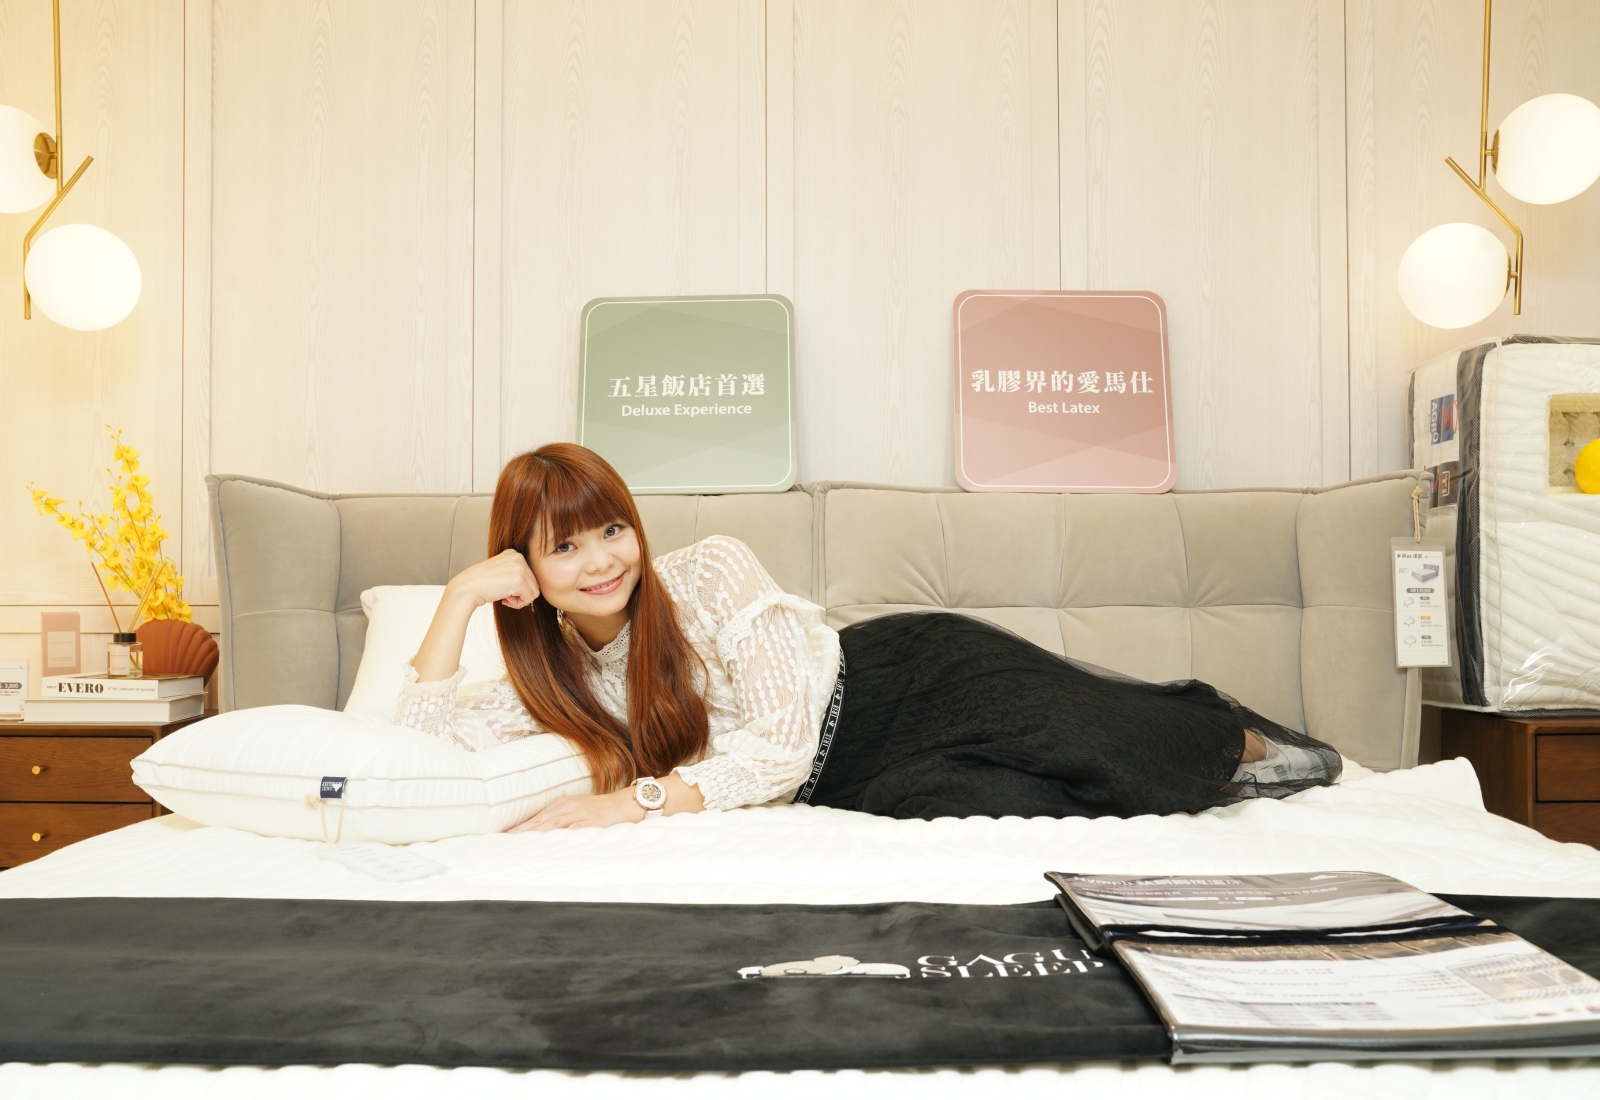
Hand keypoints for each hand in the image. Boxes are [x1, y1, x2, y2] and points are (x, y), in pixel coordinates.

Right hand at [412, 549, 538, 681]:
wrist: (466, 589)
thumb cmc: (480, 584)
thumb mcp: (500, 571)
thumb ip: (514, 573)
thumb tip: (533, 586)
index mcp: (513, 553)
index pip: (529, 575)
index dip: (518, 586)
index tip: (503, 587)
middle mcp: (518, 557)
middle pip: (534, 583)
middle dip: (520, 593)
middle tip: (503, 595)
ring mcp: (519, 568)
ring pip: (534, 592)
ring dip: (520, 599)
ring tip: (504, 597)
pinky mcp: (518, 581)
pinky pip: (529, 599)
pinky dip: (518, 604)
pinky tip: (504, 600)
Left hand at [509, 788, 644, 831]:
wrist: (624, 804)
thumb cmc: (599, 810)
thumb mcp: (576, 810)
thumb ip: (559, 820)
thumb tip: (540, 834)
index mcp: (561, 804)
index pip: (535, 818)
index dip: (518, 828)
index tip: (501, 837)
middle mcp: (566, 807)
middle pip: (538, 822)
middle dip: (520, 832)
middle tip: (502, 842)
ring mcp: (578, 814)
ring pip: (551, 826)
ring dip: (533, 835)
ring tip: (517, 844)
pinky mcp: (590, 822)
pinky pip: (572, 831)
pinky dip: (559, 838)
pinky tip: (548, 844)